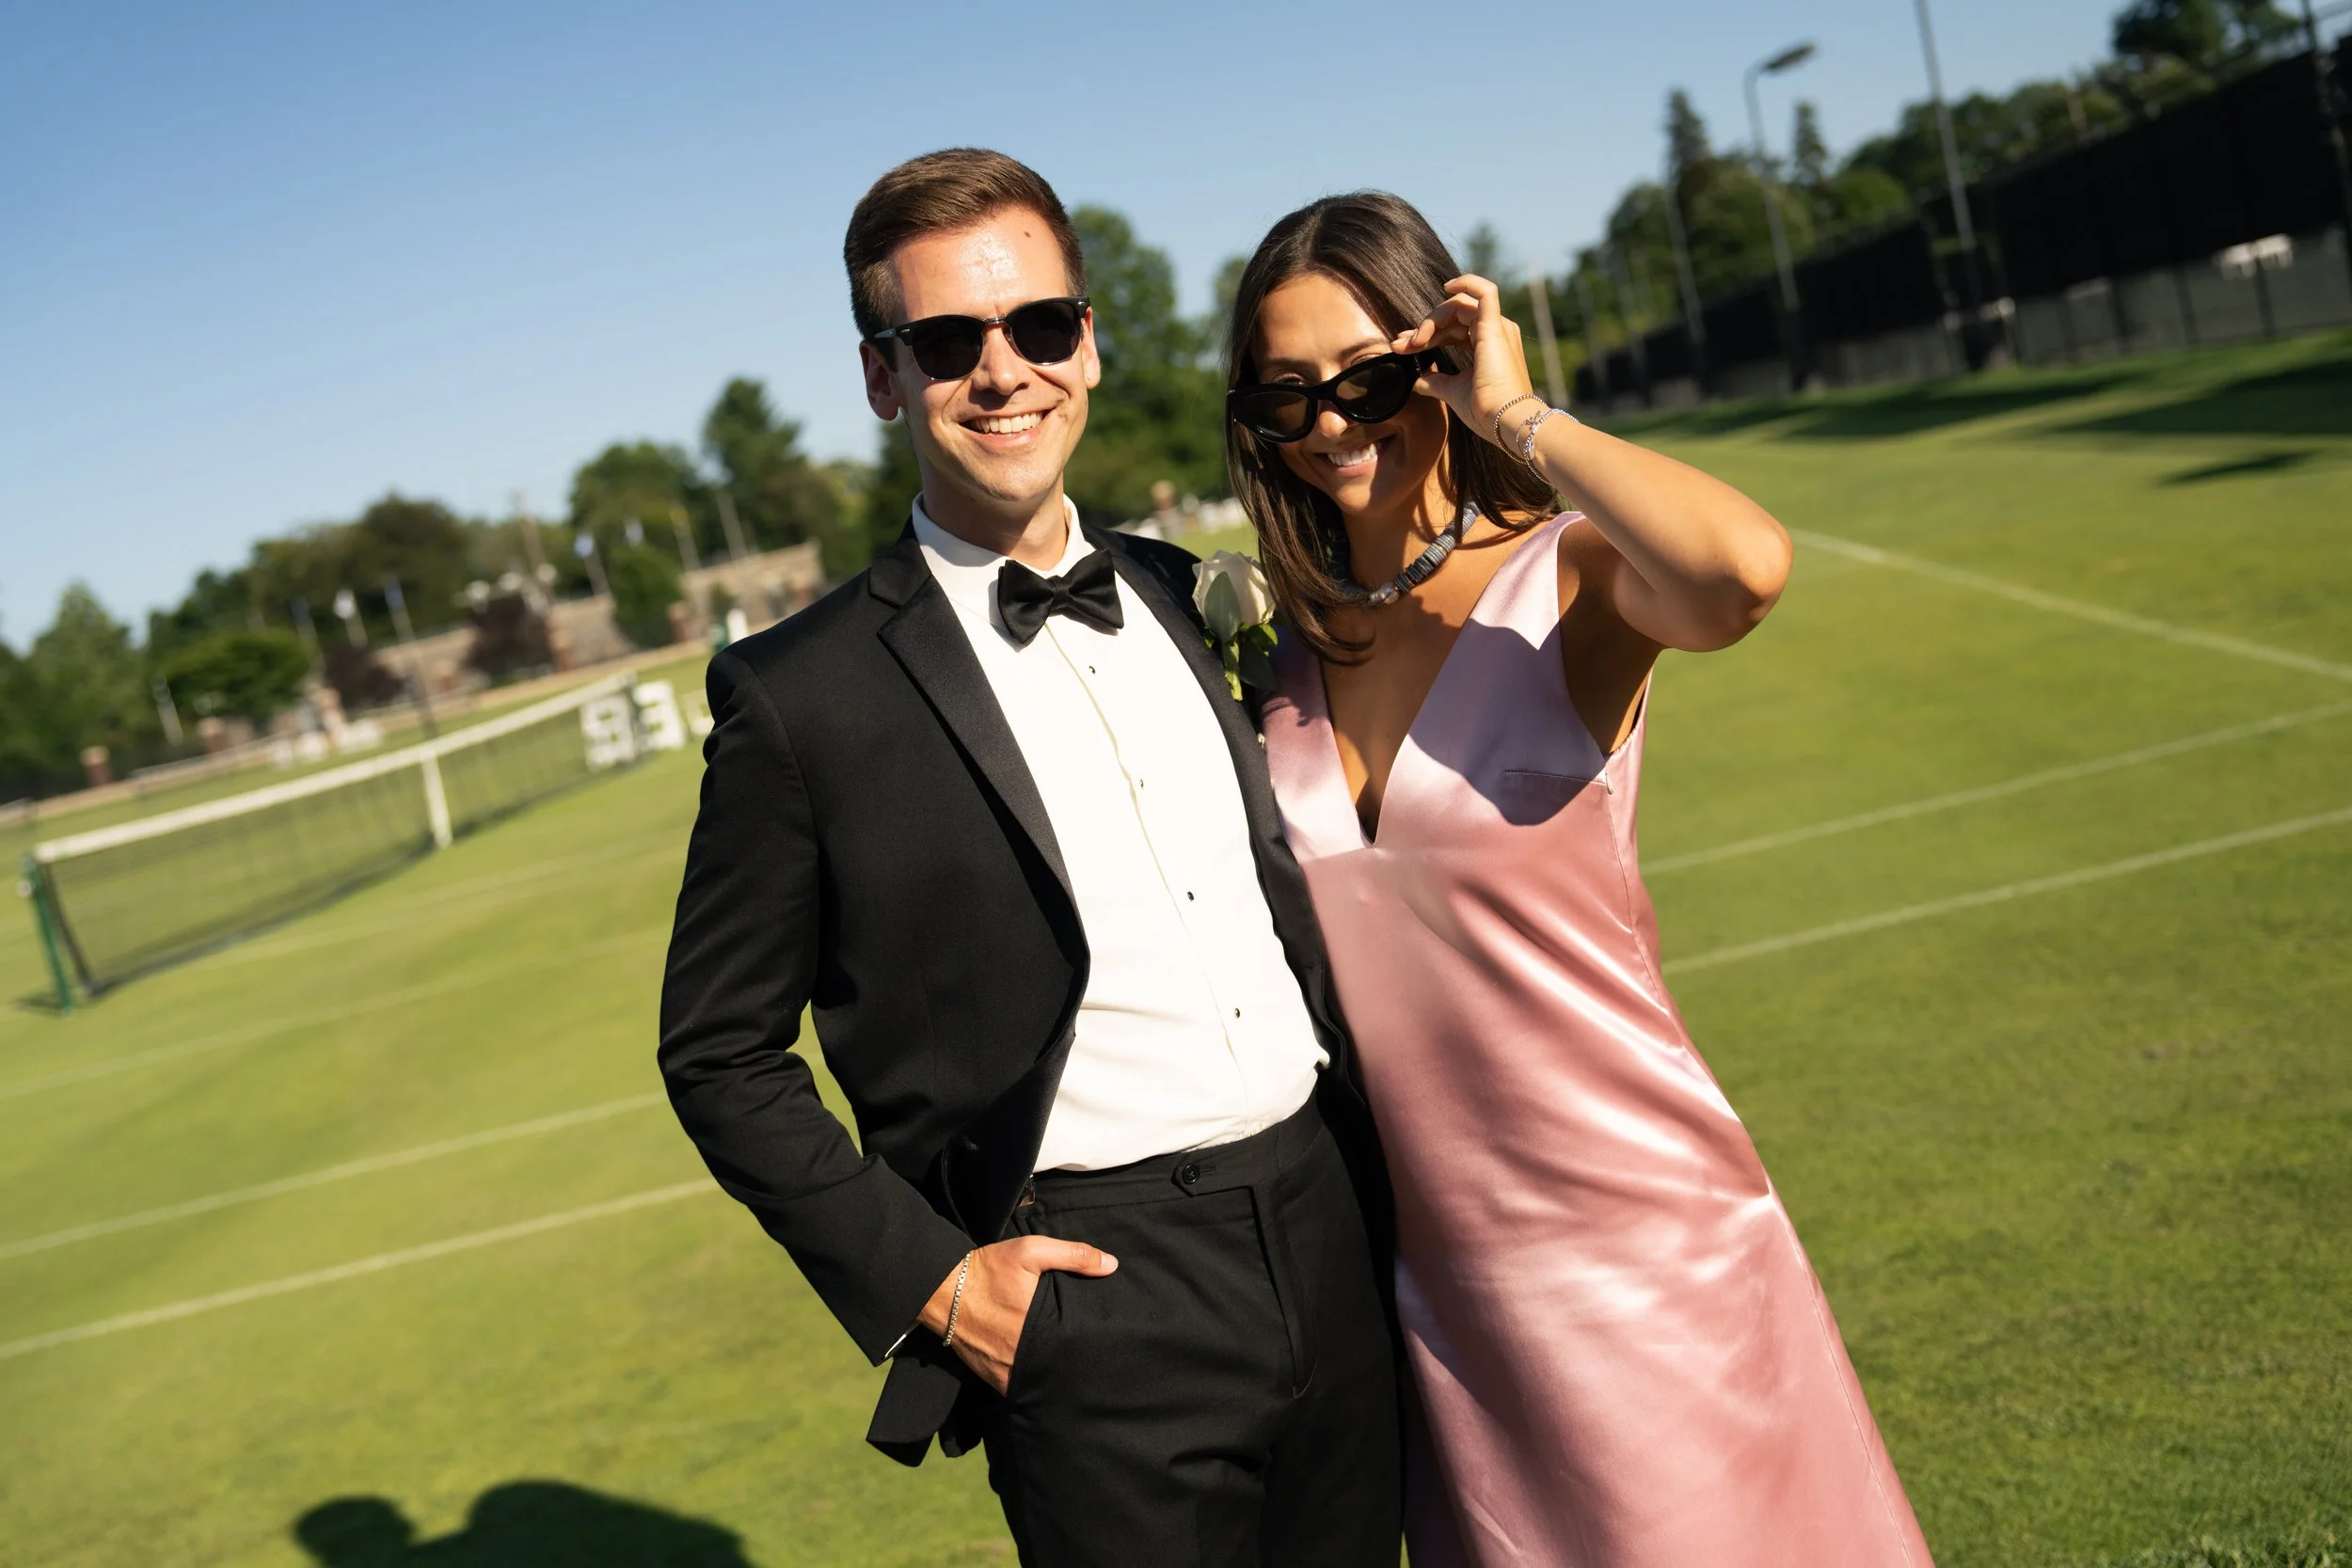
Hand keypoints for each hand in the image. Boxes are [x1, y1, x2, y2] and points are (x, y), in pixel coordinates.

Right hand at [917, 1234, 1117, 1393]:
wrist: (942, 1290)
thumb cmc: (989, 1269)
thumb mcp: (1030, 1251)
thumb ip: (1072, 1255)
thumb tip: (1111, 1265)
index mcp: (1038, 1325)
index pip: (1078, 1345)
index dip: (1095, 1345)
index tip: (1108, 1341)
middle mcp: (1024, 1355)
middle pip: (1064, 1367)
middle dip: (1078, 1363)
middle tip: (1095, 1355)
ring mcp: (1008, 1372)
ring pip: (1044, 1381)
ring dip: (1056, 1374)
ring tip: (1072, 1365)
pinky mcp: (994, 1380)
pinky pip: (1021, 1387)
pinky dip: (1033, 1382)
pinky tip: (1044, 1372)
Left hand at [1391, 273, 1539, 451]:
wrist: (1504, 420)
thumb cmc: (1485, 411)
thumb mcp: (1453, 393)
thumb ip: (1436, 382)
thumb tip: (1418, 381)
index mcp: (1487, 346)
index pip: (1452, 330)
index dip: (1426, 335)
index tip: (1402, 347)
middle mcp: (1494, 333)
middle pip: (1452, 317)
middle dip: (1424, 328)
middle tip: (1400, 345)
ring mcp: (1496, 328)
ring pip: (1459, 306)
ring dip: (1432, 320)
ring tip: (1414, 341)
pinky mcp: (1495, 326)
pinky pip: (1484, 292)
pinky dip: (1467, 283)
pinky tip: (1446, 287)